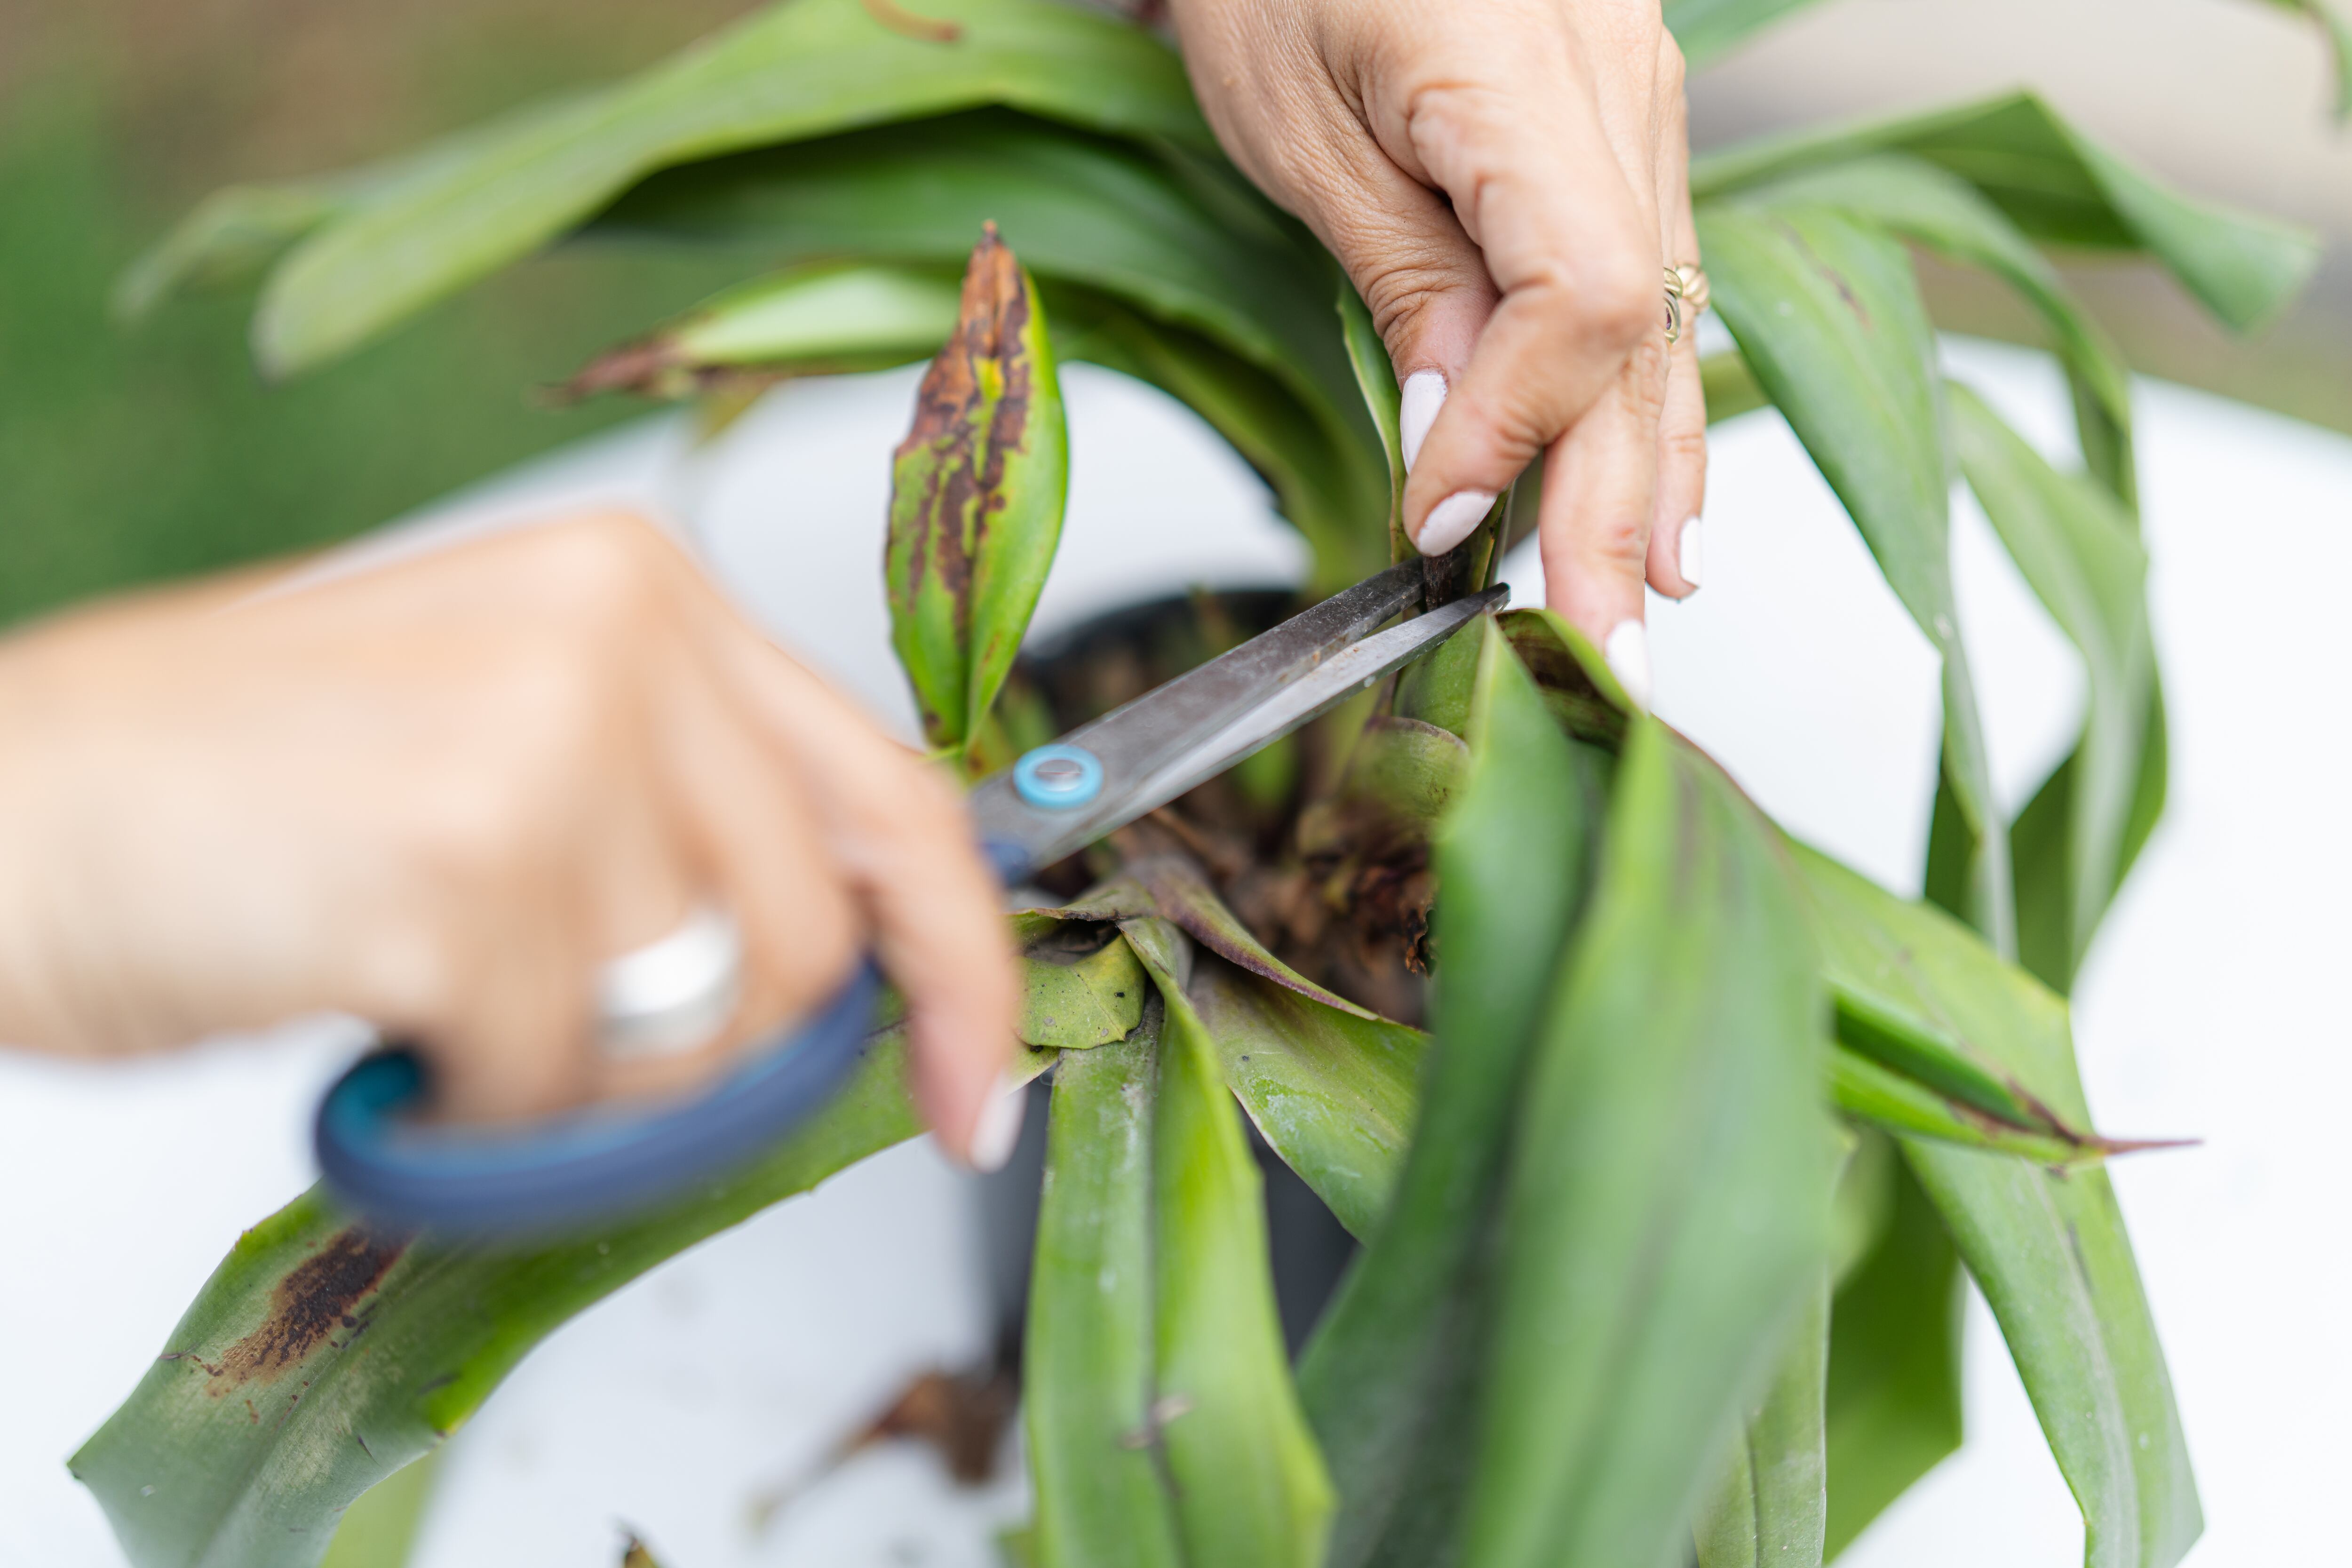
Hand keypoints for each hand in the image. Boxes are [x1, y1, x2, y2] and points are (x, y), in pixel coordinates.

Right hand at [0, 515, 1021, 1164]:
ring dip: (570, 1073)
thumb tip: (842, 954)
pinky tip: (374, 1019)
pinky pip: (557, 1076)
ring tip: (435, 996)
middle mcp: (619, 635)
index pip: (897, 796)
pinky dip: (470, 1102)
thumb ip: (683, 819)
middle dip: (711, 1049)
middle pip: (810, 941)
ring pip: (693, 1023)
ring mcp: (546, 741)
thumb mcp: (505, 745)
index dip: (966, 962)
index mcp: (644, 594)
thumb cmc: (229, 798)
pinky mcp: (462, 865)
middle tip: (562, 1036)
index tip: (980, 1082)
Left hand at [1166, 0, 1704, 700]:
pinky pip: (1656, 284)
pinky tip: (1660, 497)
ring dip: (1651, 477)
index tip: (1435, 521)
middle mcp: (1619, 83)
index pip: (1578, 298)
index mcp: (1522, 66)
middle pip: (1639, 336)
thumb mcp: (1297, 122)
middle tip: (1596, 658)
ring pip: (1666, 322)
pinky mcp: (1625, 124)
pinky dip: (1650, 400)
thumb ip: (1402, 276)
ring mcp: (1640, 101)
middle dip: (1609, 511)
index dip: (1516, 429)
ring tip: (1638, 605)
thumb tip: (1460, 443)